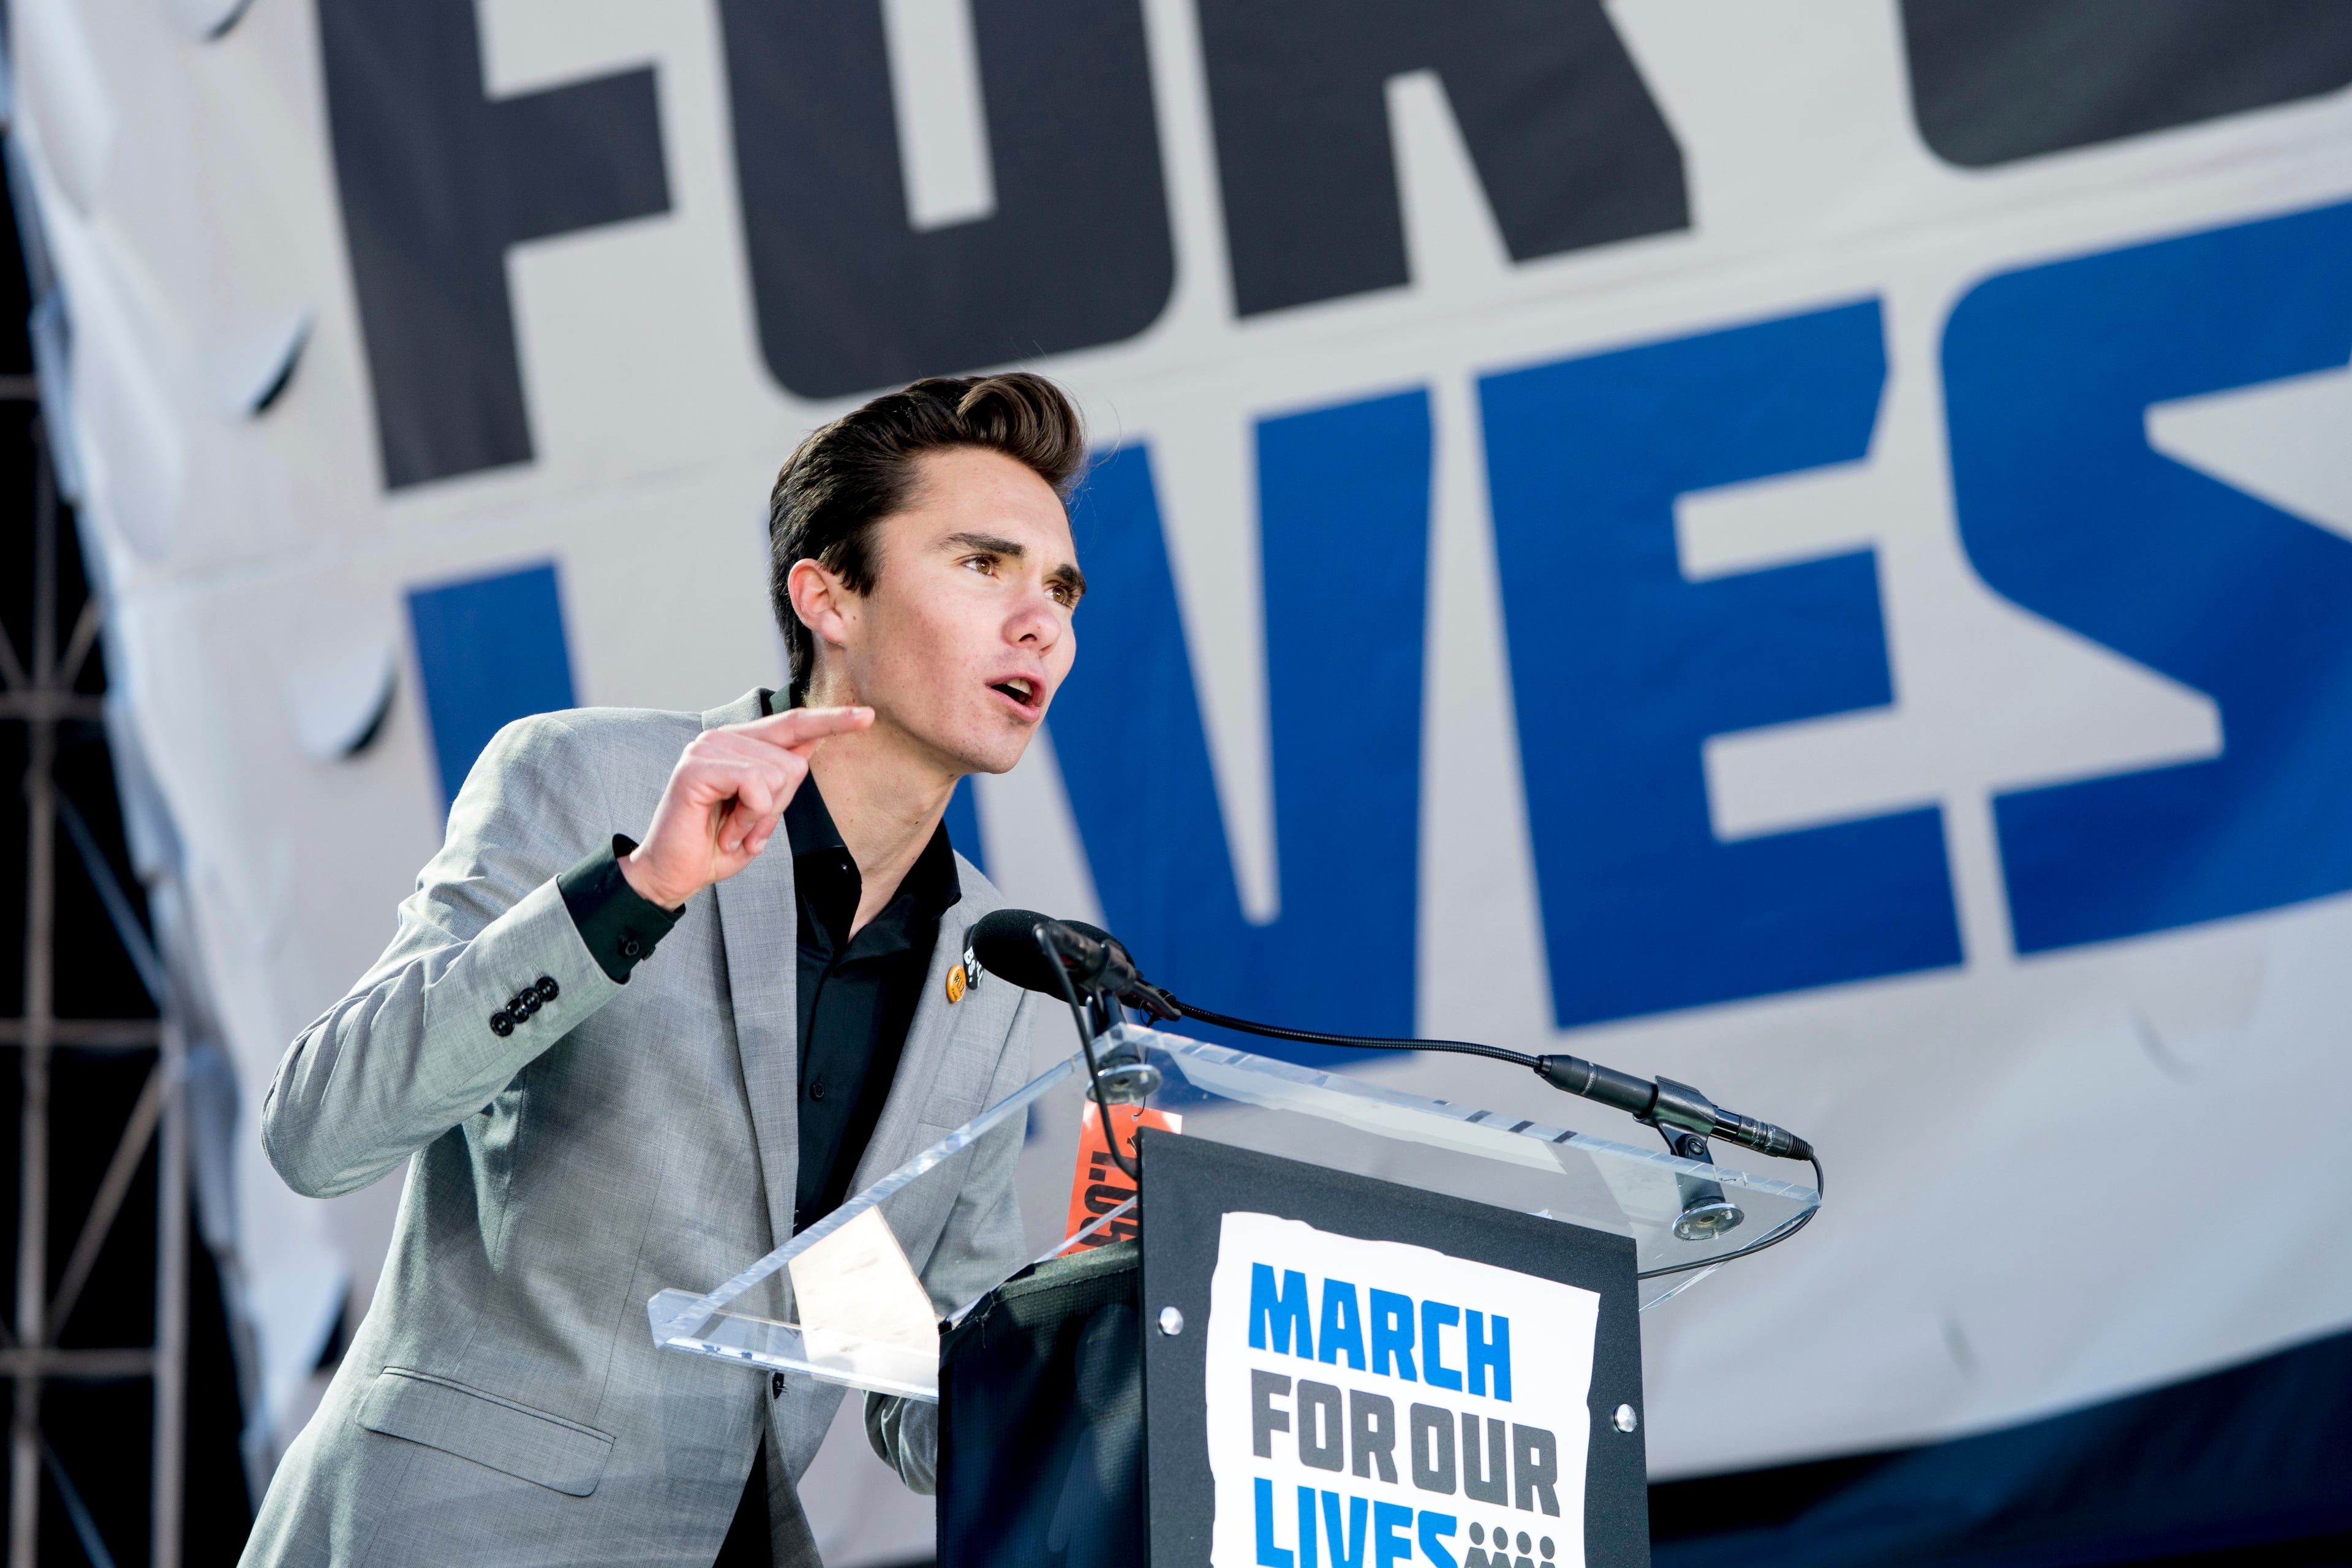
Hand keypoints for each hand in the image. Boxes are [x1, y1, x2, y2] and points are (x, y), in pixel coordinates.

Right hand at [619, 706, 872, 908]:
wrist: (674, 875)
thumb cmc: (716, 844)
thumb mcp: (763, 811)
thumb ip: (783, 776)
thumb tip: (813, 741)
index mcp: (739, 744)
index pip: (793, 724)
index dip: (831, 720)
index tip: (867, 716)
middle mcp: (722, 738)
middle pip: (793, 761)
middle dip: (779, 806)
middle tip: (747, 827)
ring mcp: (706, 748)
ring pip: (776, 774)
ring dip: (761, 816)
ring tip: (733, 829)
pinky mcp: (695, 768)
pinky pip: (754, 785)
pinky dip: (748, 817)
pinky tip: (725, 831)